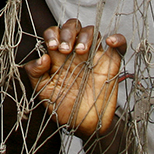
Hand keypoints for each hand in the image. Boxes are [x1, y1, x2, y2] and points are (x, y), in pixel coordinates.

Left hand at [24, 19, 125, 137]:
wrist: (83, 126)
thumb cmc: (62, 108)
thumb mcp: (43, 91)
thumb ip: (35, 74)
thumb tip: (42, 57)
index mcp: (58, 56)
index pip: (54, 32)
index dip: (53, 34)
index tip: (52, 48)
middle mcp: (75, 53)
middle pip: (73, 27)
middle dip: (67, 32)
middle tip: (65, 49)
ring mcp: (93, 57)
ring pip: (92, 31)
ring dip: (86, 36)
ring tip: (81, 51)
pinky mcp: (111, 64)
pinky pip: (119, 46)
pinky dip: (118, 39)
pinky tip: (110, 42)